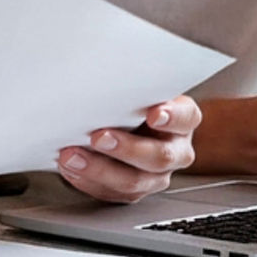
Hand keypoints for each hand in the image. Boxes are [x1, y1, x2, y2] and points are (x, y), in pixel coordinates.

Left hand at [56, 96, 200, 203]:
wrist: (130, 123)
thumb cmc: (134, 100)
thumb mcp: (140, 87)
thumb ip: (132, 82)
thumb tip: (102, 63)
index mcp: (183, 119)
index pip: (186, 118)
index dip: (172, 117)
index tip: (154, 114)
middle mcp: (175, 150)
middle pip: (159, 156)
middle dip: (126, 148)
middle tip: (99, 137)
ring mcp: (156, 175)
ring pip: (133, 181)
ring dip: (99, 169)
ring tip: (72, 156)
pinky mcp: (133, 191)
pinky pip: (112, 193)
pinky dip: (87, 181)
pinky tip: (71, 168)